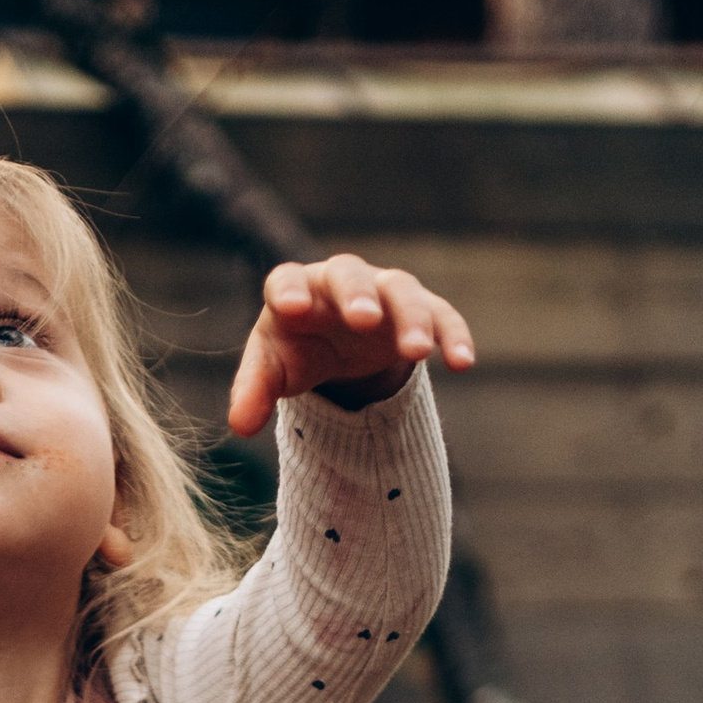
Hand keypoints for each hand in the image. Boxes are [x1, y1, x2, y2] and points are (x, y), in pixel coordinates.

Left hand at [225, 252, 474, 438]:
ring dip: (411, 318)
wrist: (340, 346)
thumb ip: (255, 393)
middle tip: (364, 320)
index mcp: (296, 290)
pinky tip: (462, 362)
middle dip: (357, 295)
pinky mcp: (421, 310)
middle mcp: (341, 282)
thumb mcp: (274, 371)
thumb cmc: (298, 350)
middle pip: (349, 276)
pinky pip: (442, 315)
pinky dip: (454, 335)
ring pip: (401, 292)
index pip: (287, 279)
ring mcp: (384, 293)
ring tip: (418, 352)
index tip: (291, 309)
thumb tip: (240, 427)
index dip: (289, 291)